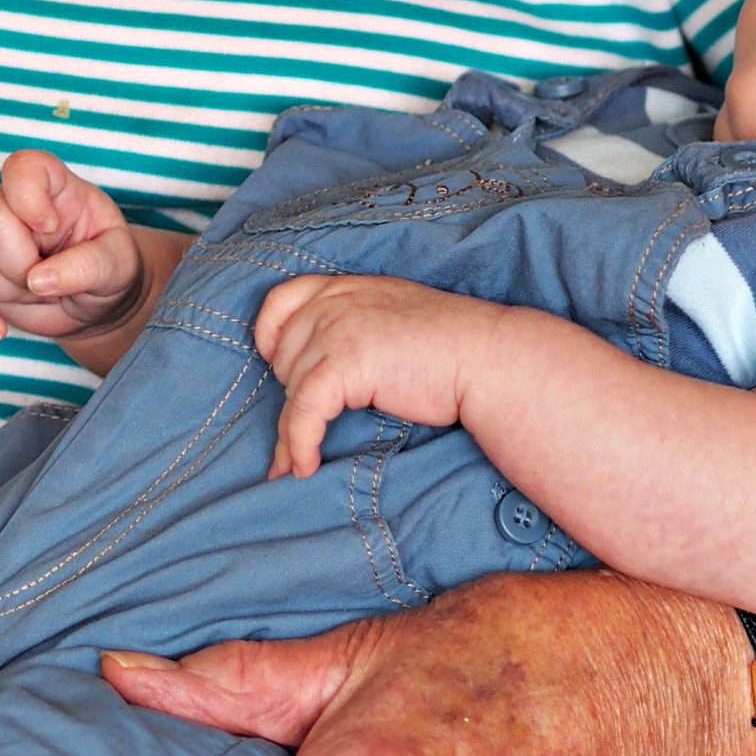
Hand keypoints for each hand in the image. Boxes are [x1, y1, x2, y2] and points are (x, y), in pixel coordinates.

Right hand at [0, 148, 146, 344]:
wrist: (93, 301)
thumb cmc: (108, 268)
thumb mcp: (118, 265)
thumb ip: (87, 266)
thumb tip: (39, 280)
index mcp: (53, 186)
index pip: (22, 169)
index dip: (28, 198)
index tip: (50, 228)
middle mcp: (11, 202)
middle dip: (24, 268)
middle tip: (54, 281)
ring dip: (12, 294)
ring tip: (41, 293)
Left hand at [255, 272, 499, 477]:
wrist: (486, 357)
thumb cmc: (451, 346)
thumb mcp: (392, 316)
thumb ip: (356, 325)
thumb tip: (328, 372)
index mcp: (347, 288)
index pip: (283, 300)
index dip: (269, 334)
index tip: (272, 364)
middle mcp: (335, 303)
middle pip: (284, 354)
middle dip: (293, 393)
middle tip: (310, 427)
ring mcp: (337, 330)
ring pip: (290, 389)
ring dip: (291, 432)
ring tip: (298, 463)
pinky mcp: (344, 363)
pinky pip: (304, 412)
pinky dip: (298, 444)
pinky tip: (305, 467)